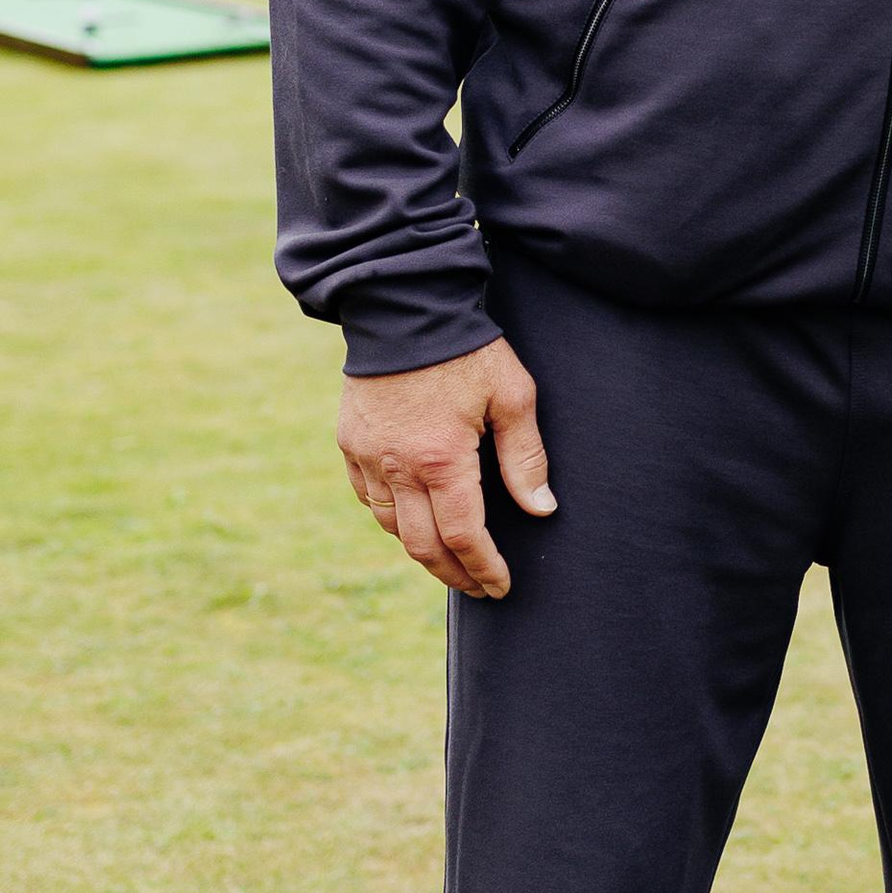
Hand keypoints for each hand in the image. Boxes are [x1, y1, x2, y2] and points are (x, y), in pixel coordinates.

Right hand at [337, 337, 552, 598]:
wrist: (403, 305)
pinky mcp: (350, 441)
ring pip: (390, 525)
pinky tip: (411, 519)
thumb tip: (541, 509)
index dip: (484, 569)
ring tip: (449, 559)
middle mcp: (397, 466)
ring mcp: (367, 455)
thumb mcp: (512, 395)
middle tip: (477, 588)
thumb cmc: (467, 348)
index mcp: (441, 459)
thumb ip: (526, 457)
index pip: (464, 536)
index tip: (501, 586)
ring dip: (420, 549)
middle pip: (422, 545)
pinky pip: (367, 497)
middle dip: (453, 574)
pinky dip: (390, 518)